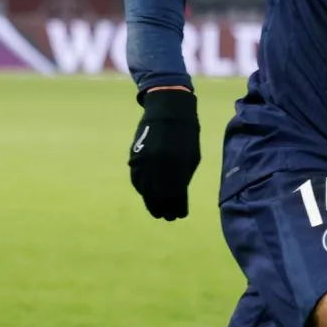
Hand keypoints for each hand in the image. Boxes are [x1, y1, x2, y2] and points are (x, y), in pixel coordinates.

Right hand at [128, 88, 200, 220]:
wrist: (167, 110)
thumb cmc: (186, 134)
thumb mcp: (191, 157)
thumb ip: (183, 177)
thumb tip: (176, 197)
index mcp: (176, 165)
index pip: (175, 195)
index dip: (177, 208)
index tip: (179, 215)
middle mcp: (158, 165)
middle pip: (158, 196)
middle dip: (163, 209)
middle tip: (167, 216)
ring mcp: (144, 161)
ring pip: (145, 190)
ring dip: (151, 203)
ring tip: (157, 211)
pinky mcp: (135, 157)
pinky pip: (136, 180)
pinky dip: (142, 190)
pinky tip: (147, 195)